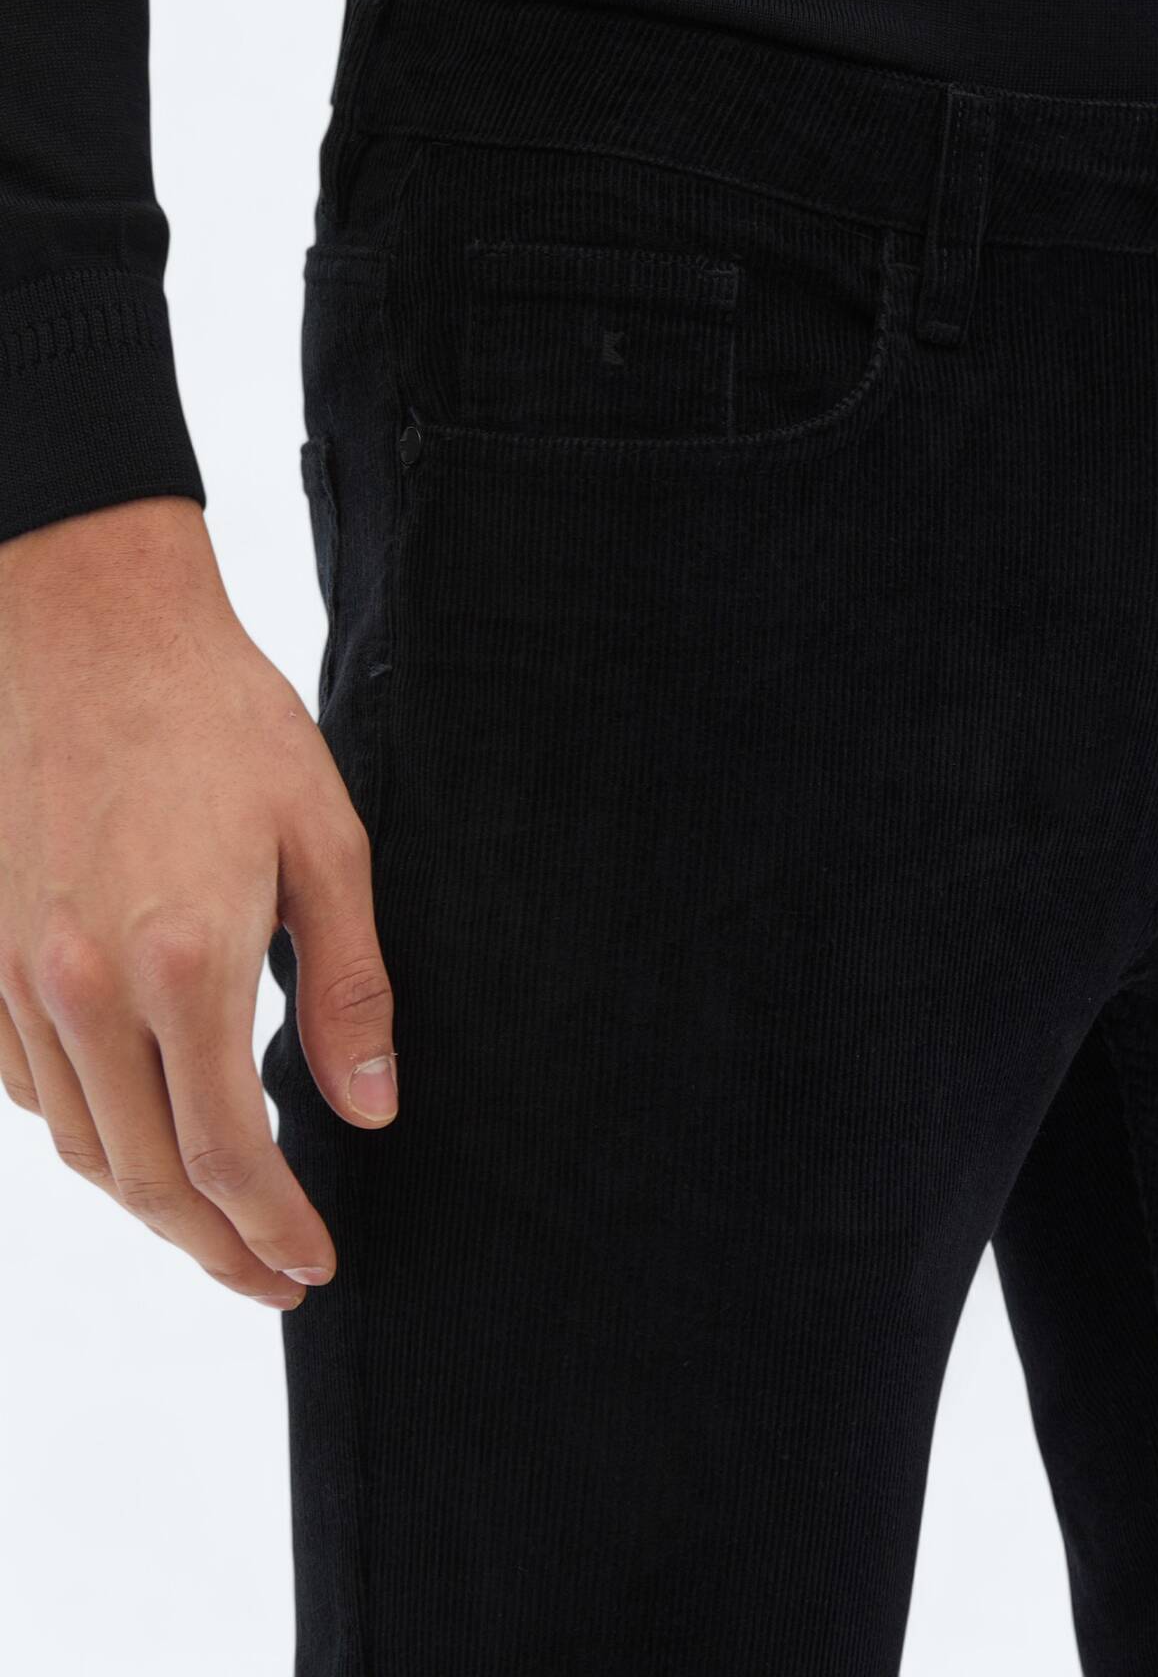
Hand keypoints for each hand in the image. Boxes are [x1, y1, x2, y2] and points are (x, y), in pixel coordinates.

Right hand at [0, 496, 395, 1308]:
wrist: (88, 628)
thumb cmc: (222, 721)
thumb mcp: (324, 843)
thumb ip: (347, 988)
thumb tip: (370, 1111)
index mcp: (184, 963)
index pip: (231, 1154)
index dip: (274, 1230)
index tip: (315, 1266)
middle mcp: (83, 988)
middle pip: (147, 1178)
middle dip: (215, 1250)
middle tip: (272, 1281)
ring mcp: (17, 977)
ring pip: (81, 1147)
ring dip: (151, 1206)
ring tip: (216, 1227)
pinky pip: (29, 1090)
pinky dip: (89, 1135)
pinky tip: (139, 1134)